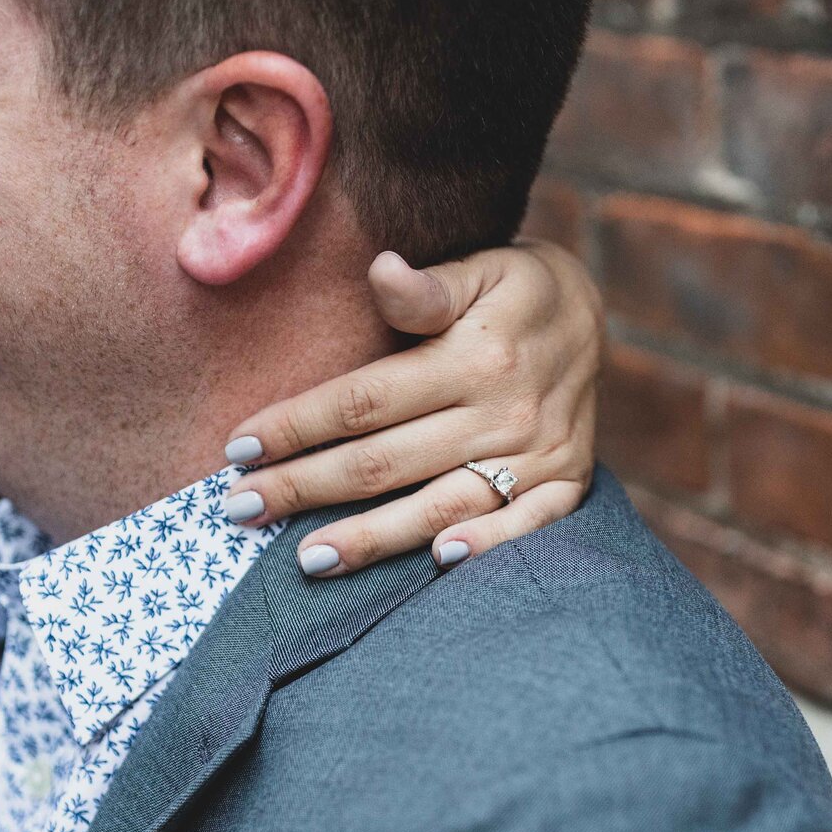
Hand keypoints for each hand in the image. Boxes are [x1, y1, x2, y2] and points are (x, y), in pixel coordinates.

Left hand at [220, 238, 601, 575]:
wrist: (592, 313)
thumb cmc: (511, 290)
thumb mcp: (478, 268)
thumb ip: (426, 288)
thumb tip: (381, 271)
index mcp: (473, 357)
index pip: (365, 401)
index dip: (298, 426)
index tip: (239, 449)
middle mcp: (502, 412)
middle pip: (385, 463)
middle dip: (305, 489)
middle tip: (241, 510)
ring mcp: (536, 454)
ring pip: (439, 505)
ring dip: (371, 538)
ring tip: (307, 559)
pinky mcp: (564, 482)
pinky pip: (526, 525)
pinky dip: (487, 547)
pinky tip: (438, 563)